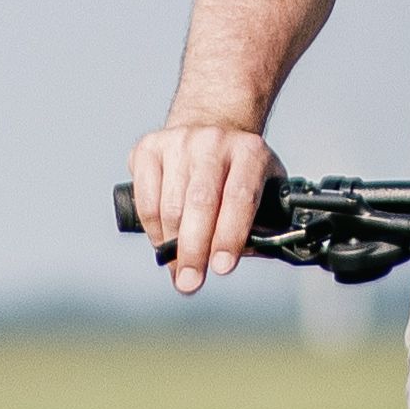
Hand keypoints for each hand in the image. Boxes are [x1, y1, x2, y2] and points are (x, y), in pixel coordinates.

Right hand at [128, 113, 284, 292]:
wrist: (210, 126)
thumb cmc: (238, 171)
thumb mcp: (264, 187)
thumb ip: (261, 222)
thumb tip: (245, 257)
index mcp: (250, 152)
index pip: (240, 197)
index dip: (230, 235)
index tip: (222, 267)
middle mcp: (213, 143)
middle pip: (201, 203)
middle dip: (194, 250)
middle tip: (190, 282)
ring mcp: (179, 142)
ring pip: (170, 204)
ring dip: (171, 246)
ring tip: (178, 270)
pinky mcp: (149, 148)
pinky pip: (145, 198)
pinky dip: (152, 229)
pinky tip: (162, 244)